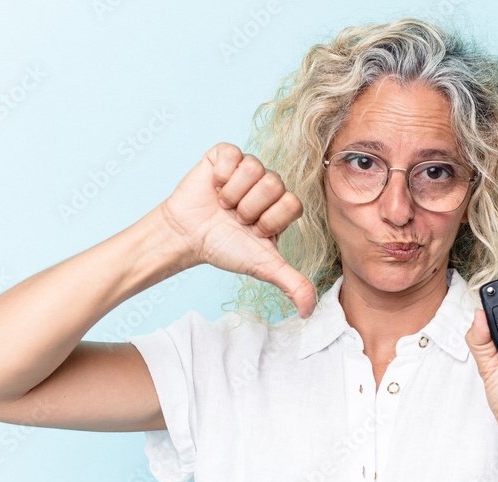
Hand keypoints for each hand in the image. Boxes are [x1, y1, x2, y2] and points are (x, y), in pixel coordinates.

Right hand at [159, 143, 316, 317]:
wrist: (187, 236)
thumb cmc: (225, 249)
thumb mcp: (264, 267)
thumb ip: (293, 284)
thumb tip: (309, 312)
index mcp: (283, 206)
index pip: (293, 203)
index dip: (270, 220)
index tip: (254, 231)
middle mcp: (269, 183)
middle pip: (274, 184)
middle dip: (250, 209)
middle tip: (236, 218)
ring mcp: (248, 167)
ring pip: (254, 168)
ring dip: (234, 194)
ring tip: (223, 205)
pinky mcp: (226, 154)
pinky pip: (233, 153)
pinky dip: (221, 176)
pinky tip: (214, 187)